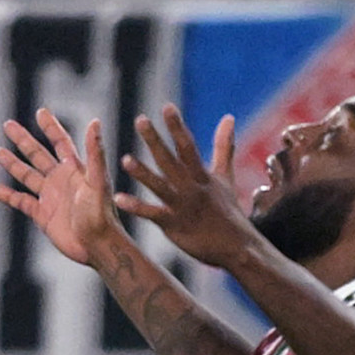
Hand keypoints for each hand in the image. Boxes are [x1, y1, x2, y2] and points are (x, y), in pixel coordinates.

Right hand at [0, 108, 120, 266]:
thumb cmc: (103, 214)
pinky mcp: (42, 215)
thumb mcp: (98, 181)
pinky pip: (20, 201)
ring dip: (12, 163)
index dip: (50, 127)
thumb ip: (95, 152)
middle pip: (38, 154)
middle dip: (23, 140)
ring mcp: (50, 197)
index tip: (40, 111)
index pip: (60, 142)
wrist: (98, 246)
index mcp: (75, 169)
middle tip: (8, 124)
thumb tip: (95, 122)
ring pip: (26, 175)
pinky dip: (5, 194)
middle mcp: (61, 180)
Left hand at [115, 106, 253, 269]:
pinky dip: (136, 207)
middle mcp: (192, 188)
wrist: (236, 247)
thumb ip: (223, 146)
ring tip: (125, 159)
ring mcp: (182, 207)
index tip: (166, 108)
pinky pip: (152, 214)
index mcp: (202, 176)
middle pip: (171, 161)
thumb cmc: (228, 211)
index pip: (188, 147)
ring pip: (160, 187)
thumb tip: (228, 117)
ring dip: (143, 173)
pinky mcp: (174, 226)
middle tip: (140, 120)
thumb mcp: (226, 176)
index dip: (177, 127)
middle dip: (156, 141)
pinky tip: (118, 198)